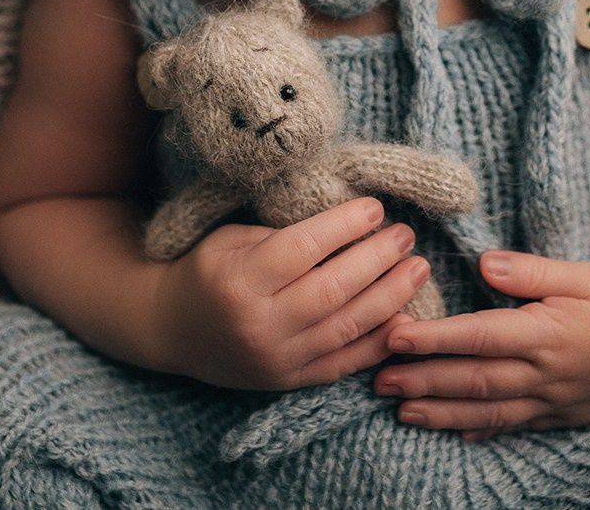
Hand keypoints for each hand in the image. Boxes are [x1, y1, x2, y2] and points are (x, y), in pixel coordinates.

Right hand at [152, 196, 429, 390]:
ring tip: (418, 268)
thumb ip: (283, 234)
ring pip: (346, 327)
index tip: (375, 208)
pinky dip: (379, 341)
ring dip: (391, 296)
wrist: (171, 330)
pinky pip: (345, 363)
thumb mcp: (231, 239)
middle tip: (405, 235)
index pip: (302, 250)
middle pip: (332, 289)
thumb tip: (348, 223)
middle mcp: (259, 324)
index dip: (343, 227)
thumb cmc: (206, 270)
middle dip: (377, 259)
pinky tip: (406, 316)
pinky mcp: (290, 381)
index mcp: (238, 280)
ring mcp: (277, 358)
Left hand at [374, 250, 589, 436]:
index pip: (480, 336)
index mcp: (550, 332)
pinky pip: (518, 428)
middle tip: (378, 381)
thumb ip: (532, 271)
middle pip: (476, 380)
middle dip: (424, 382)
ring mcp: (557, 401)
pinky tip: (457, 434)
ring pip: (491, 413)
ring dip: (443, 415)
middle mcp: (549, 373)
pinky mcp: (567, 416)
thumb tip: (484, 264)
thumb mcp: (583, 273)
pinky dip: (484, 432)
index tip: (395, 336)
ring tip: (403, 413)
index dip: (435, 339)